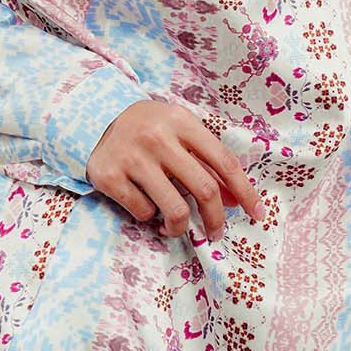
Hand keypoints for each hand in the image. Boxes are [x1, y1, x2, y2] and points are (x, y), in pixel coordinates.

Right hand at [86, 99, 265, 240]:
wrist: (93, 118)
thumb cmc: (148, 128)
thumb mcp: (179, 133)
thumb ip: (206, 162)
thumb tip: (232, 200)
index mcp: (182, 122)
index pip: (224, 162)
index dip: (245, 191)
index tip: (257, 213)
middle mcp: (158, 138)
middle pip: (204, 189)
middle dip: (216, 219)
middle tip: (216, 233)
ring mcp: (133, 158)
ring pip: (175, 209)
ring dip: (180, 227)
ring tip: (175, 226)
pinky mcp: (110, 177)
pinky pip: (143, 212)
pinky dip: (149, 216)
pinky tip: (145, 204)